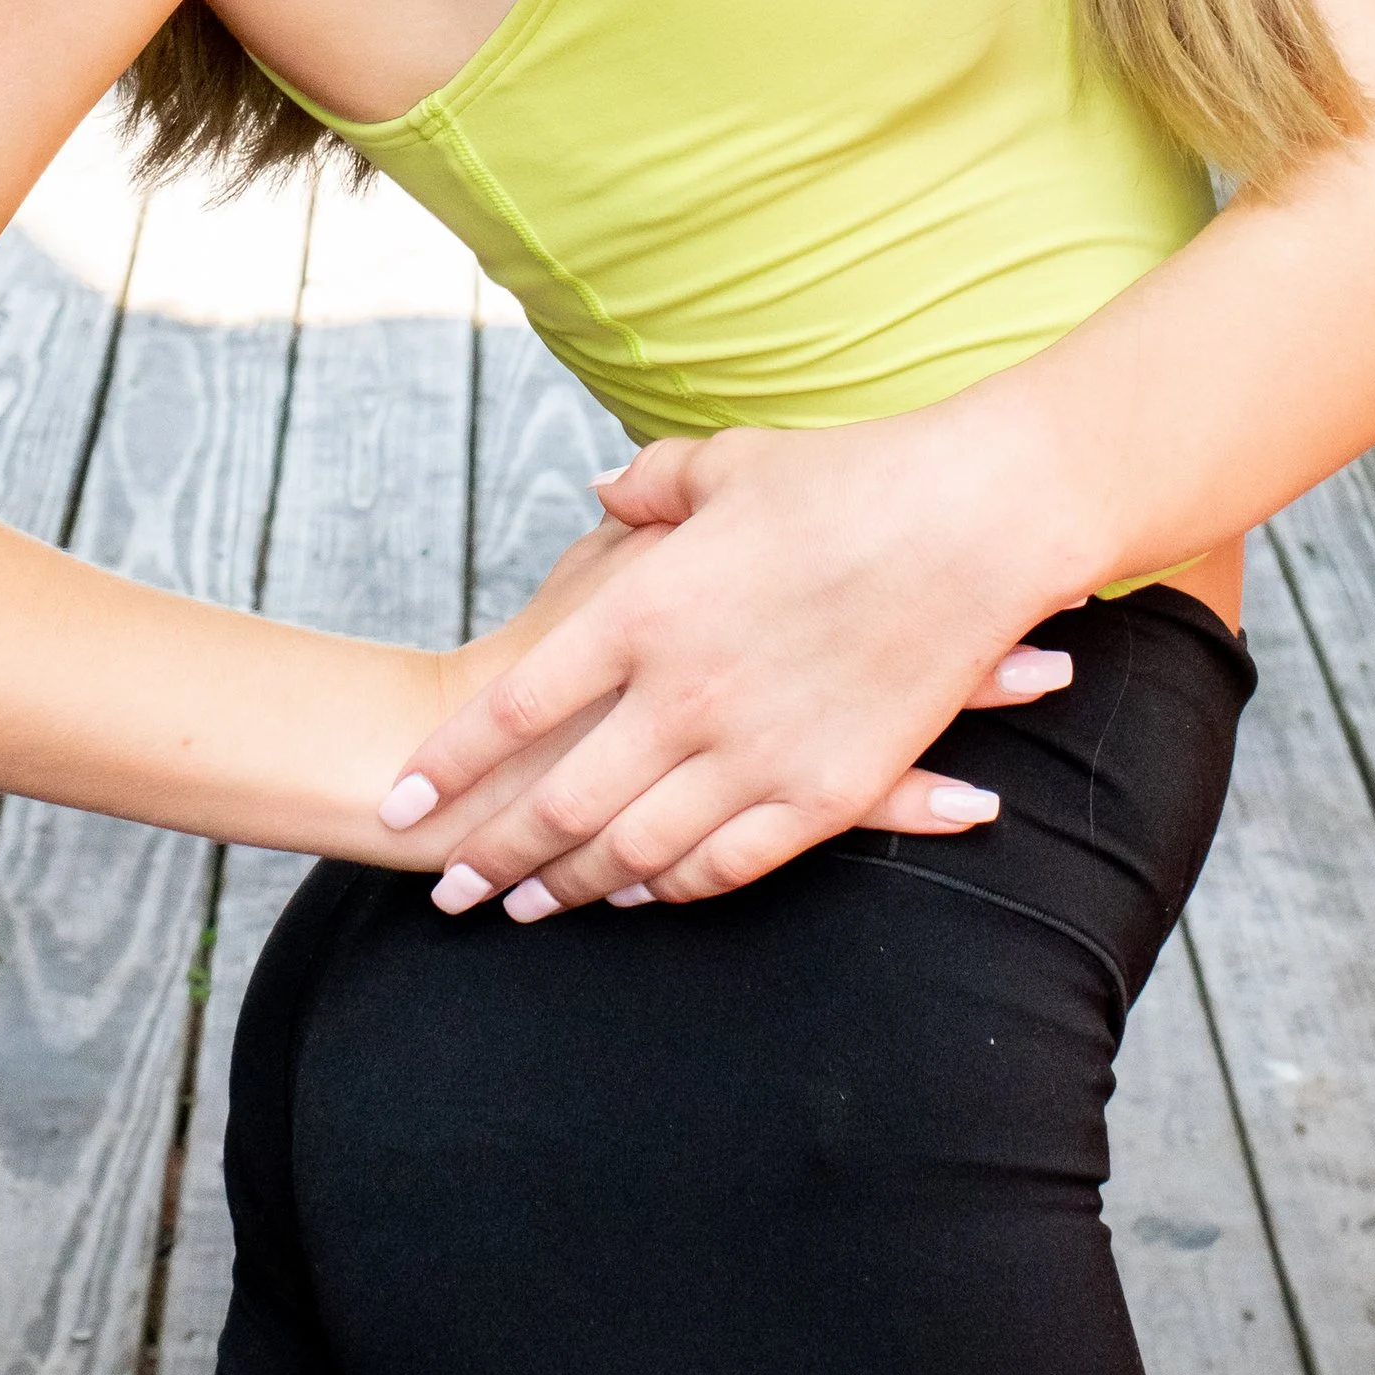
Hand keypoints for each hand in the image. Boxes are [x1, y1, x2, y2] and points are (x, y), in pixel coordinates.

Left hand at [376, 410, 1086, 913]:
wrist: (973, 520)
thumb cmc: (851, 479)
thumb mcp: (728, 466)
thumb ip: (650, 487)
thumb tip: (604, 490)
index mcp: (643, 611)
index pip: (514, 709)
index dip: (447, 763)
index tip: (402, 800)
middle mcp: (682, 694)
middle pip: (559, 803)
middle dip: (494, 855)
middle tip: (452, 890)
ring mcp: (753, 751)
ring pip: (637, 849)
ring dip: (577, 887)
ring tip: (532, 908)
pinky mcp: (824, 790)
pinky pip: (731, 862)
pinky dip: (677, 887)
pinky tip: (646, 897)